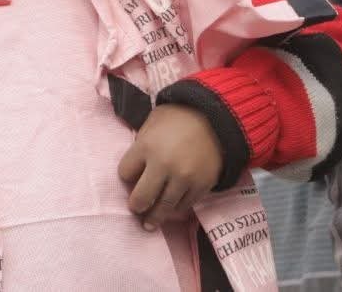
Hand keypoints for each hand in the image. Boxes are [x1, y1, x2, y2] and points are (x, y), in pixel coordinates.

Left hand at [118, 104, 222, 230]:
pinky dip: (176, 210)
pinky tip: (171, 211)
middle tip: (135, 209)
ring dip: (155, 217)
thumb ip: (141, 143)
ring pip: (164, 208)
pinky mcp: (201, 186)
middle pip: (141, 198)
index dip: (126, 176)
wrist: (217, 118)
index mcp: (146, 147)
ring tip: (149, 224)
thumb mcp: (152, 122)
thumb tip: (135, 166)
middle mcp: (163, 166)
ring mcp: (183, 179)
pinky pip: (184, 206)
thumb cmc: (178, 117)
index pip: (124, 173)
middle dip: (136, 206)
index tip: (129, 178)